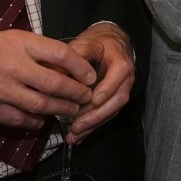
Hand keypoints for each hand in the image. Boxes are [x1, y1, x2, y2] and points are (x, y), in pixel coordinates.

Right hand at [0, 29, 95, 129]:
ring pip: (41, 105)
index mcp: (21, 44)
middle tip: (86, 96)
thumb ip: (36, 49)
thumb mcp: (11, 37)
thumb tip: (64, 62)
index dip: (81, 67)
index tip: (90, 75)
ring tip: (72, 109)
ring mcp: (1, 89)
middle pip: (55, 83)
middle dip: (76, 93)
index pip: (61, 54)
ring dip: (61, 109)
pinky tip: (42, 119)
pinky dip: (35, 121)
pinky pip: (19, 118)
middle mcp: (14, 66)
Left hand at [64, 23, 135, 143]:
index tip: (93, 99)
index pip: (119, 73)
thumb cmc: (96, 45)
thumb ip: (73, 56)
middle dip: (97, 114)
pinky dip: (93, 127)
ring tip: (74, 135)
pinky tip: (78, 137)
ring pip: (113, 110)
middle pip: (118, 98)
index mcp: (120, 61)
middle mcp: (126, 78)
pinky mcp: (114, 101)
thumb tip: (54, 72)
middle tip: (76, 126)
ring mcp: (122, 91)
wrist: (109, 46)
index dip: (108, 87)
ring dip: (94, 124)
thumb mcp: (85, 43)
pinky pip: (107, 116)